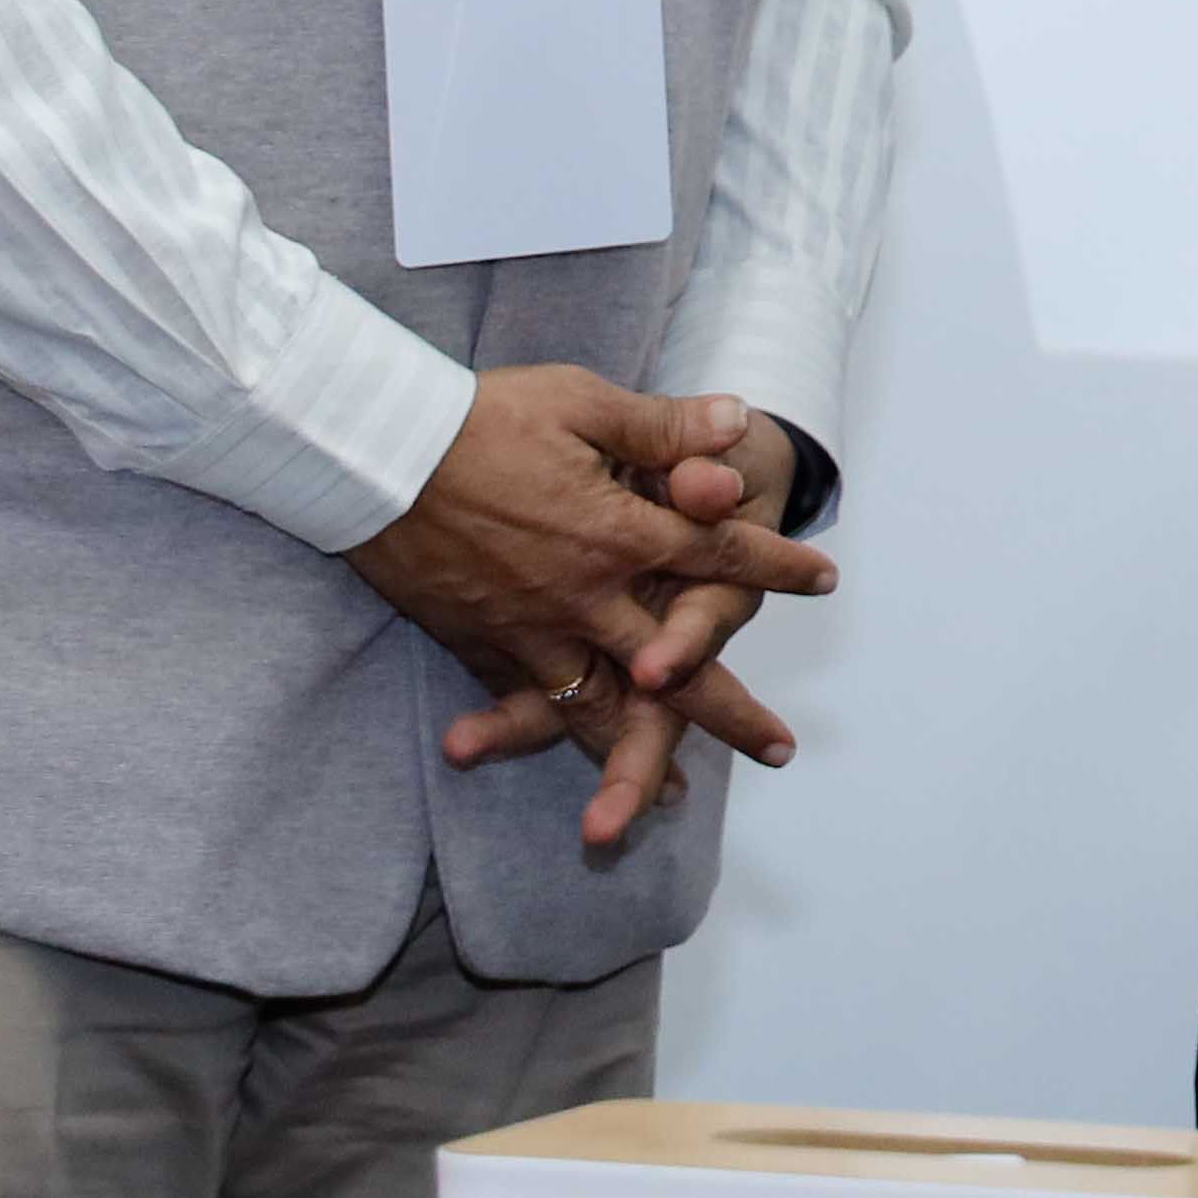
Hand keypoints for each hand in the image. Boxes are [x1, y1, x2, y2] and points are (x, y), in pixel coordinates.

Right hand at [359, 371, 825, 858]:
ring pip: (597, 708)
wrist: (371, 452)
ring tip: (670, 795)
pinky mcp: (476, 643)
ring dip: (636, 753)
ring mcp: (528, 630)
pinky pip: (525, 704)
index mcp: (619, 533)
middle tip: (779, 750)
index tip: (826, 581)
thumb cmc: (479, 418)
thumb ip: (664, 427)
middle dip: (729, 710)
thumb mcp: (583, 402)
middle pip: (674, 667)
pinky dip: (550, 739)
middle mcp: (583, 596)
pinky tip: (570, 760)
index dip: (775, 564)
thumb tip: (739, 420)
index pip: (718, 552)